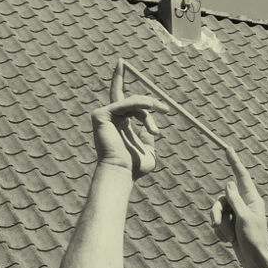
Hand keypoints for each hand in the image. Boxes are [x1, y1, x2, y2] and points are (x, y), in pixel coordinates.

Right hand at [91, 61, 169, 179]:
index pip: (127, 102)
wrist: (122, 172)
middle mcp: (111, 117)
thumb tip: (153, 129)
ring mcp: (104, 115)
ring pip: (132, 104)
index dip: (138, 95)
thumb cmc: (134, 167)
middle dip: (149, 102)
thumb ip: (148, 137)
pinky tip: (150, 107)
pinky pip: (125, 104)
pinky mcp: (101, 115)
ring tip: (157, 125)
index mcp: (120, 124)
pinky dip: (139, 105)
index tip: (163, 106)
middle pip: (131, 99)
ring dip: (147, 112)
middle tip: (165, 109)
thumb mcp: (147, 150)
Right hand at [210, 148, 267, 264]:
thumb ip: (235, 200)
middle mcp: (244, 205)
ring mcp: (237, 215)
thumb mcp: (244, 218)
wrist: (254, 261)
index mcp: (252, 200)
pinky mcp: (231, 225)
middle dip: (217, 212)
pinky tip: (228, 241)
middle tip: (217, 224)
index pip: (241, 176)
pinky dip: (220, 231)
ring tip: (227, 237)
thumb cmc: (254, 239)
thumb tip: (229, 183)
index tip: (228, 148)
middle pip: (222, 198)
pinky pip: (217, 222)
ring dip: (219, 225)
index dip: (234, 162)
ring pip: (217, 211)